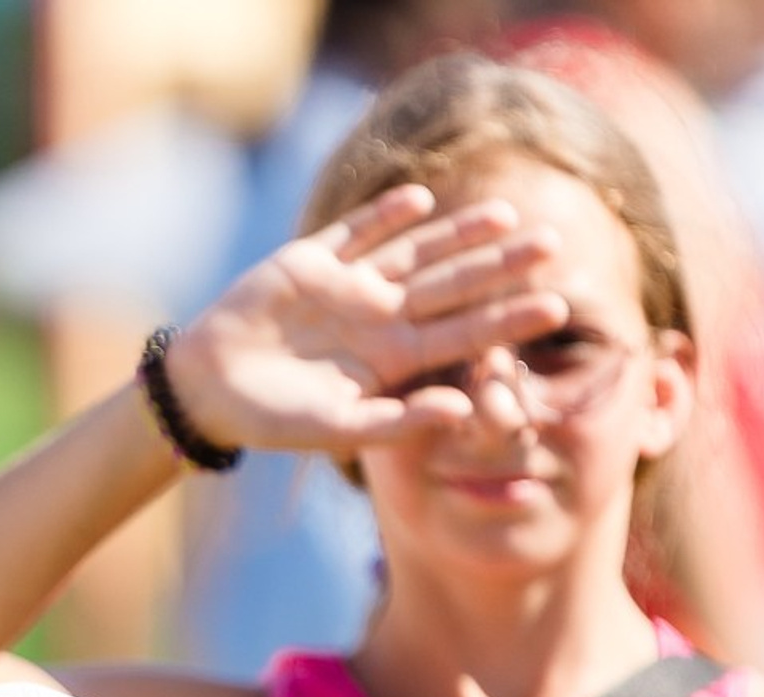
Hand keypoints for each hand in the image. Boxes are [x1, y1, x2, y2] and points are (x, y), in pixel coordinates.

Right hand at [167, 186, 569, 456]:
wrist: (205, 390)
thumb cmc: (269, 418)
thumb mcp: (335, 428)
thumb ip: (397, 423)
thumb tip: (460, 410)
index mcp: (390, 359)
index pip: (462, 334)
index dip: (508, 320)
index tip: (558, 307)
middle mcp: (377, 317)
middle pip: (452, 285)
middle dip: (500, 265)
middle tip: (554, 243)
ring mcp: (348, 286)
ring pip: (416, 252)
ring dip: (458, 233)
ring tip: (505, 213)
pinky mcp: (311, 263)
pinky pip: (355, 233)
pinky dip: (385, 216)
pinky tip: (420, 201)